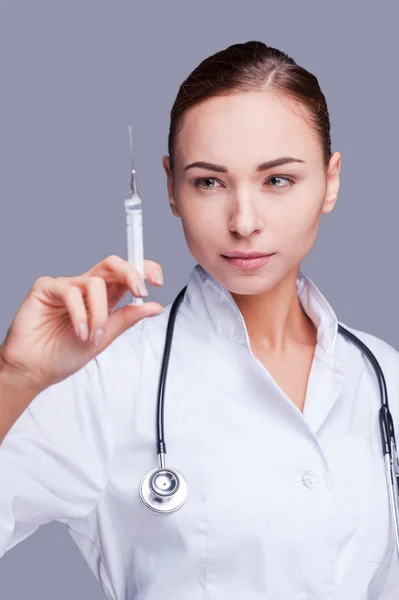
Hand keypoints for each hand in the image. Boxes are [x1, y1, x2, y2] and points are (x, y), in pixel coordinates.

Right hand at [0, 255, 164, 391]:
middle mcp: (86, 288)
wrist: (37, 370)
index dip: (143, 270)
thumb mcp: (105, 337)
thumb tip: (155, 306)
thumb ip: (127, 319)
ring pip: (95, 282)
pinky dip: (80, 314)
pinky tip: (79, 331)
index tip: (157, 281)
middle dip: (131, 273)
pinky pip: (70, 291)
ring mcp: (66, 286)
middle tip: (140, 291)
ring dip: (99, 313)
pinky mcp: (46, 288)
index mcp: (104, 298)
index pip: (125, 274)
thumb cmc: (65, 354)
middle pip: (112, 264)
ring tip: (93, 336)